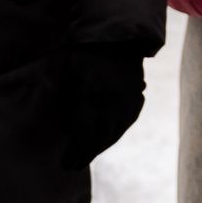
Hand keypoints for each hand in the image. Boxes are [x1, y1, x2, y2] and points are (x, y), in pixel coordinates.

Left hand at [61, 42, 147, 167]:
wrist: (118, 36)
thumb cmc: (85, 52)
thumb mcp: (68, 72)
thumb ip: (67, 101)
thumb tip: (68, 130)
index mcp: (92, 96)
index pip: (83, 135)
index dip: (74, 153)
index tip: (65, 165)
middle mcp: (112, 103)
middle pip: (98, 139)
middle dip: (84, 155)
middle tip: (73, 166)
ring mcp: (128, 102)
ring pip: (114, 135)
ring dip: (99, 147)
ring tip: (86, 154)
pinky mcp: (137, 100)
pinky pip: (125, 124)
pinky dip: (114, 134)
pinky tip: (104, 139)